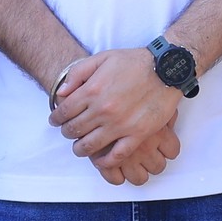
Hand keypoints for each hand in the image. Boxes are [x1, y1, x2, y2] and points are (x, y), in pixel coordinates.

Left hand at [51, 49, 183, 180]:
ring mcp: (120, 125)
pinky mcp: (137, 134)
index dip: (56, 118)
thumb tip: (61, 93)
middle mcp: (103, 110)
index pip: (64, 112)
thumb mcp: (102, 58)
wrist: (166, 69)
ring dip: (79, 149)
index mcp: (92, 90)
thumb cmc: (134, 62)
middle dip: (66, 133)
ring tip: (79, 147)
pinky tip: (100, 161)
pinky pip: (116, 155)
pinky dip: (104, 162)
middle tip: (68, 132)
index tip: (55, 120)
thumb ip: (78, 74)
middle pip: (74, 130)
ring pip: (90, 146)